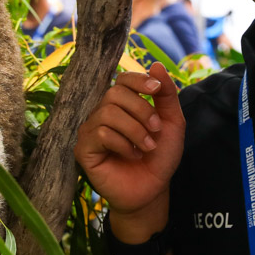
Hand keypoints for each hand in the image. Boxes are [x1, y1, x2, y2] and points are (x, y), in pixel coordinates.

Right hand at [75, 63, 184, 230]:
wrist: (153, 190)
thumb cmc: (160, 157)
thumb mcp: (171, 123)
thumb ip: (166, 95)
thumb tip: (155, 64)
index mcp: (122, 105)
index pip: (122, 79)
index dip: (138, 80)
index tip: (156, 90)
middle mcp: (103, 113)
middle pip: (115, 93)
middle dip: (141, 110)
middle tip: (156, 130)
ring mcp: (90, 131)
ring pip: (107, 112)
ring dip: (134, 129)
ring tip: (147, 147)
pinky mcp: (83, 150)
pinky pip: (100, 134)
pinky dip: (122, 144)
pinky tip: (132, 155)